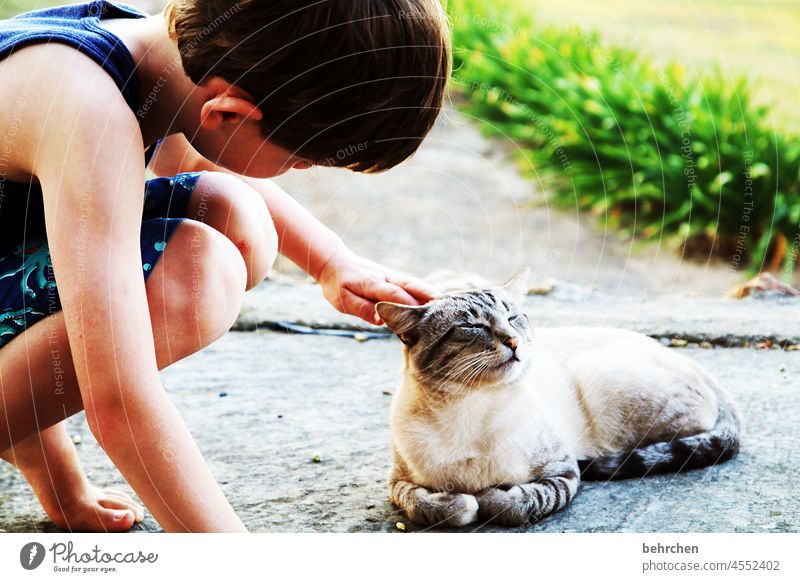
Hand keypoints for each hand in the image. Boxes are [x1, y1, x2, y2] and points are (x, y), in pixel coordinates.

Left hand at [317, 249, 438, 324]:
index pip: (395, 294)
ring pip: (415, 285)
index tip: (424, 316)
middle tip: (447, 309)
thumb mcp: (342, 300)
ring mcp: (392, 277)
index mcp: (373, 284)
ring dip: (431, 294)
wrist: (335, 262)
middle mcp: (387, 278)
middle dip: (429, 297)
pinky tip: (437, 302)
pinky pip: (413, 285)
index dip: (410, 305)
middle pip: (412, 286)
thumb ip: (362, 308)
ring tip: (449, 306)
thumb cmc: (338, 284)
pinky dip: (426, 292)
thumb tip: (382, 319)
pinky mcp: (395, 279)